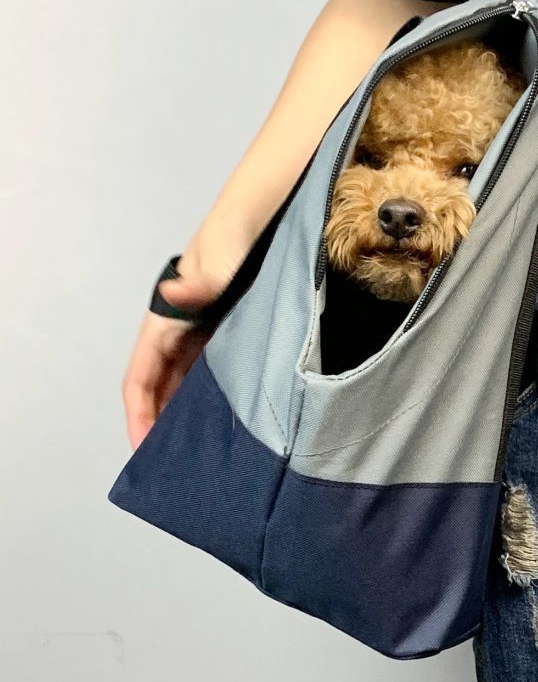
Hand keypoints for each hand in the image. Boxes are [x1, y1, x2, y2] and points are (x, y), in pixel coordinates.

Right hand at [120, 224, 248, 449]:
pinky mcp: (222, 328)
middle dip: (159, 423)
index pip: (138, 379)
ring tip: (198, 449)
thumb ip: (200, 282)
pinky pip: (207, 369)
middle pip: (158, 387)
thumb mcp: (218, 262)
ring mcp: (199, 331)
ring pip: (183, 382)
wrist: (255, 218)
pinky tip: (227, 414)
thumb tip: (173, 292)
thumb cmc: (230, 240)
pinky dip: (208, 394)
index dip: (138, 414)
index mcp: (164, 322)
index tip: (142, 447)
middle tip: (172, 464)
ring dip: (184, 411)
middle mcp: (176, 331)